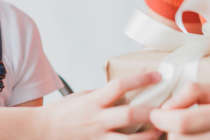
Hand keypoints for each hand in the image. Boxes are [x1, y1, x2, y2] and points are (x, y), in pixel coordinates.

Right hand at [38, 72, 163, 139]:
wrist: (42, 132)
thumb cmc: (63, 113)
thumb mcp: (84, 97)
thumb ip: (104, 96)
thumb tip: (127, 91)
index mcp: (94, 101)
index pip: (120, 85)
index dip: (141, 79)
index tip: (158, 76)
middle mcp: (97, 120)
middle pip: (129, 115)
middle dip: (151, 112)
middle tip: (168, 109)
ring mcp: (98, 138)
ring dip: (149, 137)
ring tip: (162, 131)